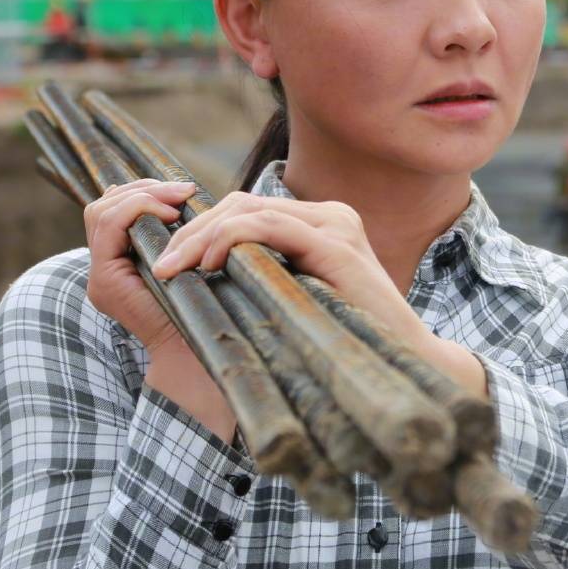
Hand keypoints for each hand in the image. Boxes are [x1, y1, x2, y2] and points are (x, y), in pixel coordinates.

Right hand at [83, 178, 198, 351]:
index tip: (180, 191)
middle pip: (102, 207)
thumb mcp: (184, 259)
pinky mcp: (106, 280)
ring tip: (178, 198)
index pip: (111, 212)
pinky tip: (170, 216)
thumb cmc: (200, 306)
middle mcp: (101, 270)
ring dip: (143, 196)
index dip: (142, 192)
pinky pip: (110, 226)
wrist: (197, 348)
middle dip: (142, 189)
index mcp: (116, 264)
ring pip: (102, 211)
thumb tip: (177, 197)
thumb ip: (171, 235)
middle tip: (181, 189)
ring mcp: (99, 276)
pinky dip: (139, 210)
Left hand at [151, 191, 431, 356]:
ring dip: (202, 236)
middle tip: (161, 264)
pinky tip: (208, 263)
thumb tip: (208, 280)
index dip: (202, 229)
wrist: (407, 365)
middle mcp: (331, 216)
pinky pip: (272, 226)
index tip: (168, 262)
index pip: (248, 209)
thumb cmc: (349, 345)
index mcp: (322, 225)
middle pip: (242, 203)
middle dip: (193, 231)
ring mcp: (337, 226)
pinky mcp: (338, 245)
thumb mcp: (299, 303)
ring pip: (250, 209)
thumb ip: (268, 281)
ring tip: (174, 268)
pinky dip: (231, 238)